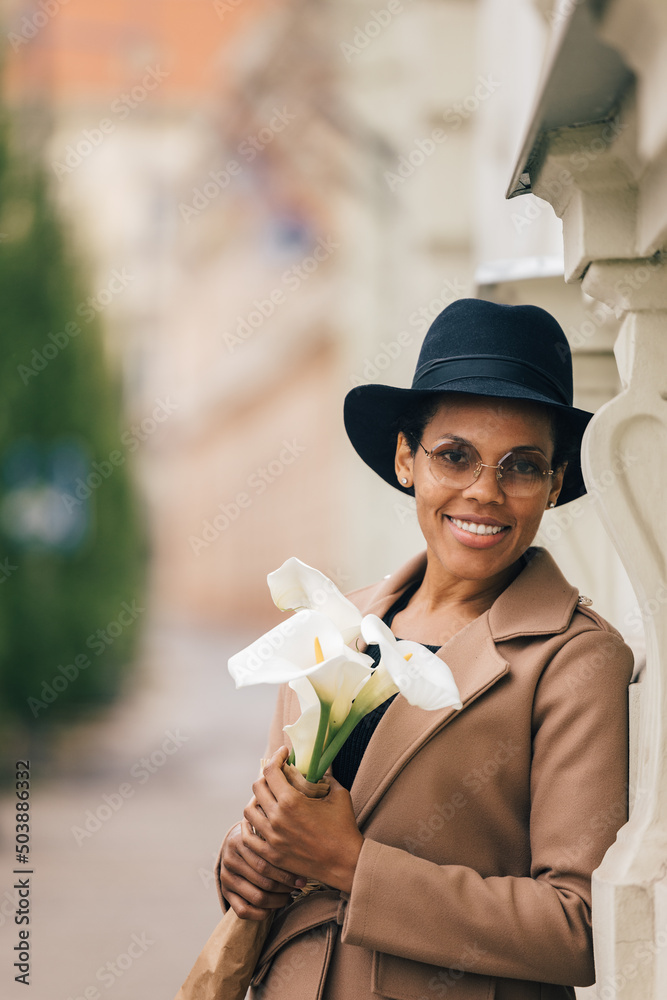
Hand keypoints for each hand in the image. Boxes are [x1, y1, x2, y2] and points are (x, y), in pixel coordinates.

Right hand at [218, 816, 305, 920]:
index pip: (266, 863)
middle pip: (263, 880)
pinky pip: (243, 911)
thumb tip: (307, 854)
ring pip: (256, 897)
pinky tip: (272, 908)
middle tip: (298, 887)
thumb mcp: (263, 833)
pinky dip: (261, 913)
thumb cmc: (258, 838)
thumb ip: (276, 840)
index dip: (287, 874)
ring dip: (277, 901)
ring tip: (288, 897)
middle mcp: (230, 859)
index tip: (302, 878)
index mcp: (240, 841)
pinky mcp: (225, 892)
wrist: (235, 843)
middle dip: (284, 887)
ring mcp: (226, 877)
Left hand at [243, 746, 363, 894]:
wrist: (345, 863)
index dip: (276, 757)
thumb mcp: (339, 795)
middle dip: (267, 776)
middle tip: (277, 776)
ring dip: (257, 800)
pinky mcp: (271, 855)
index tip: (284, 754)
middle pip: (257, 787)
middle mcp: (276, 818)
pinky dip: (249, 826)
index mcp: (291, 801)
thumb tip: (319, 768)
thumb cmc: (344, 828)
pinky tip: (258, 820)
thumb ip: (326, 778)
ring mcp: (271, 838)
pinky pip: (248, 837)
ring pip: (249, 810)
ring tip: (267, 798)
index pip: (272, 771)